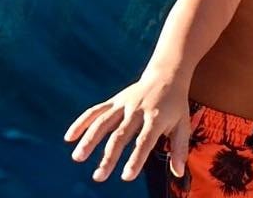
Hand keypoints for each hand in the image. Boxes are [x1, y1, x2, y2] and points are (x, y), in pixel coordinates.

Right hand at [64, 72, 191, 180]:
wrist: (166, 75)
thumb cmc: (175, 105)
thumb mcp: (183, 124)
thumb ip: (180, 148)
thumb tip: (179, 173)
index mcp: (156, 117)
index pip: (144, 140)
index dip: (136, 158)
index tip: (126, 176)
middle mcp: (138, 110)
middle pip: (121, 134)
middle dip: (109, 156)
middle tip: (99, 177)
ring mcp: (124, 103)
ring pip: (104, 121)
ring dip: (90, 139)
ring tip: (78, 157)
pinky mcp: (114, 100)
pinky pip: (96, 110)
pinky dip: (82, 122)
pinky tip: (69, 137)